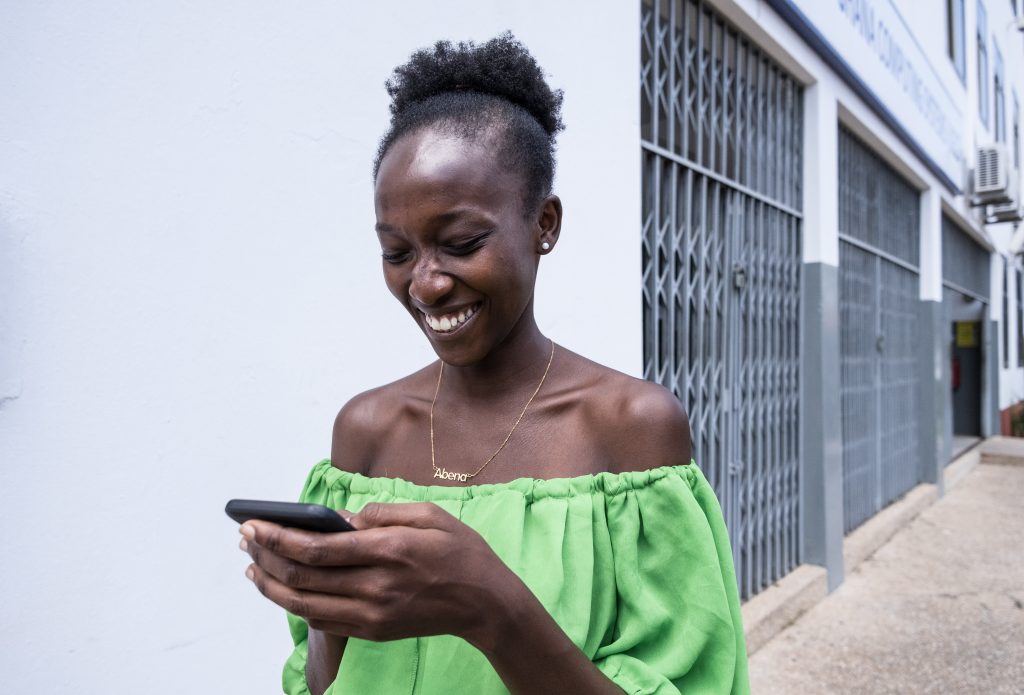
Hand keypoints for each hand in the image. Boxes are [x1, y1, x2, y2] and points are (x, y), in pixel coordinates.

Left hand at [238, 502, 517, 644]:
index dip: (278, 537)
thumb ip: (385, 512)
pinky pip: (322, 622)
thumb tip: (344, 518)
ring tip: (251, 567)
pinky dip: (295, 606)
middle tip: (244, 538)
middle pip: (303, 577)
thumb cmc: (461, 552)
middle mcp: (376, 586)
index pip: (318, 548)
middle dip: (266, 556)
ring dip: (271, 585)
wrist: (486, 604)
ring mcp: (373, 613)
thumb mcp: (432, 515)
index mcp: (389, 551)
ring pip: (304, 604)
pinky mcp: (373, 630)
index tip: (253, 524)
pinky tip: (281, 590)